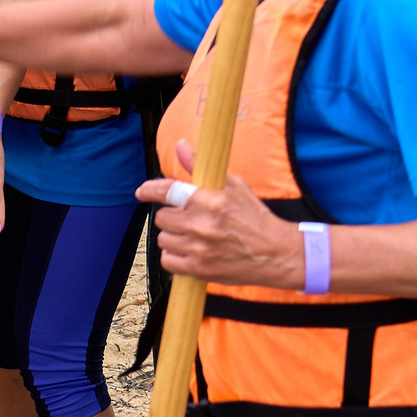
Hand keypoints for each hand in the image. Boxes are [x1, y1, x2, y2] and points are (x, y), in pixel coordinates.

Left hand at [137, 146, 297, 286]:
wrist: (275, 253)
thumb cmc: (255, 217)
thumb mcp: (234, 185)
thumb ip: (201, 167)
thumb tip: (181, 146)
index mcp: (208, 200)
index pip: (168, 191)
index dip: (151, 190)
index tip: (142, 192)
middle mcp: (201, 224)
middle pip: (163, 218)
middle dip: (173, 217)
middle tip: (188, 219)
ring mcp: (198, 249)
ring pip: (164, 240)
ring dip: (173, 237)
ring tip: (192, 236)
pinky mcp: (199, 269)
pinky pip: (168, 261)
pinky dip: (174, 257)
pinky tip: (189, 252)